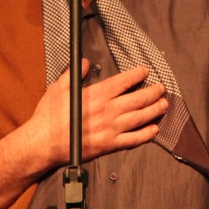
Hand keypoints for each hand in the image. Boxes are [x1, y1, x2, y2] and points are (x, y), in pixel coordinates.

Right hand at [27, 60, 167, 169]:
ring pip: (139, 118)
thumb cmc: (49, 116)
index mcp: (96, 95)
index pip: (123, 82)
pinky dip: (146, 135)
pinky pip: (133, 140)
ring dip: (154, 110)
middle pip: (137, 99)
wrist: (44, 143)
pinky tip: (154, 130)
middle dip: (152, 92)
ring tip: (164, 105)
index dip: (137, 75)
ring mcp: (110, 129)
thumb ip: (75, 74)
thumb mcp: (58, 87)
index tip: (145, 71)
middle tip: (161, 88)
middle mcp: (107, 111)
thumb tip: (85, 63)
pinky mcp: (109, 145)